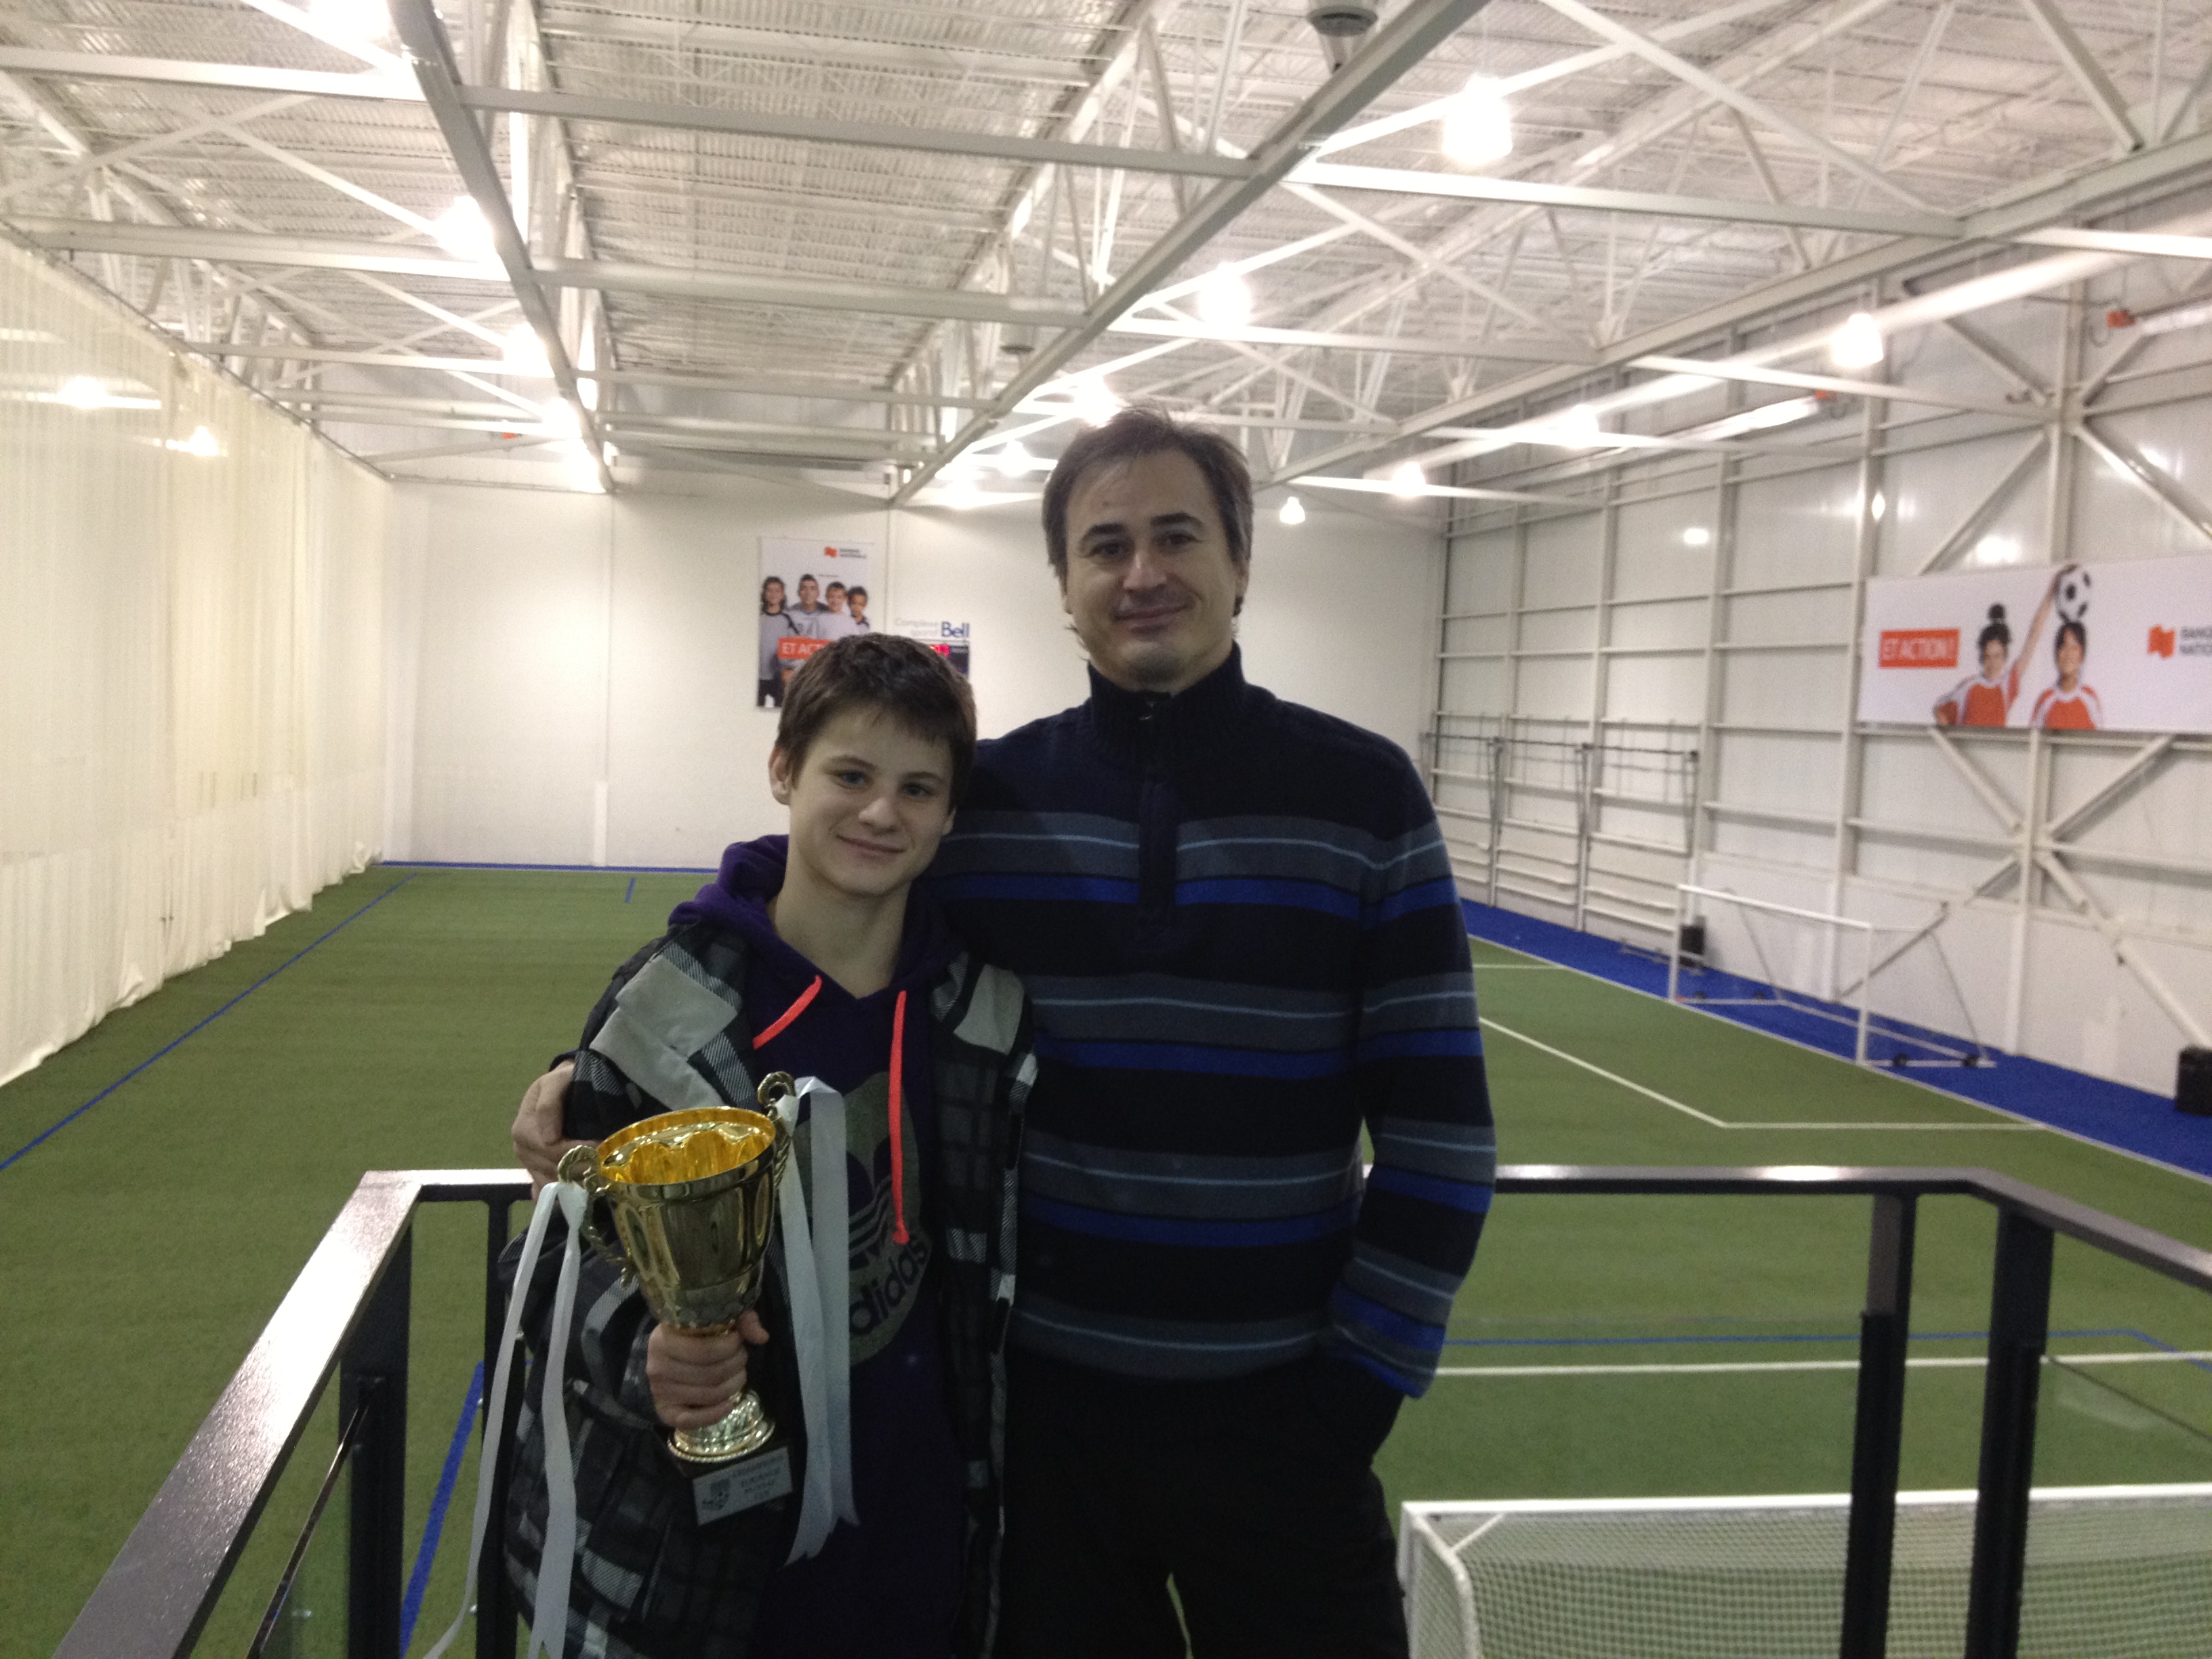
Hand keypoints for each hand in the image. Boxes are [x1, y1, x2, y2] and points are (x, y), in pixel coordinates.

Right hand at [514, 1060, 588, 1195]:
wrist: (562, 1087)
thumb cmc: (561, 1082)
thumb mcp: (555, 1081)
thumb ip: (550, 1103)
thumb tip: (549, 1137)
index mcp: (523, 1130)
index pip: (550, 1150)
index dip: (576, 1150)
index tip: (601, 1148)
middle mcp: (523, 1150)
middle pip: (552, 1169)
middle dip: (580, 1167)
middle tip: (606, 1164)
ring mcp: (530, 1164)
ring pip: (553, 1182)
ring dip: (576, 1181)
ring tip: (599, 1174)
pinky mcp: (538, 1172)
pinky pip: (547, 1191)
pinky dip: (562, 1194)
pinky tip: (579, 1192)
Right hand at [647, 1312, 771, 1430]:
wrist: (666, 1356)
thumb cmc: (692, 1334)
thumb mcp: (713, 1318)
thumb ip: (740, 1320)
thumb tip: (762, 1337)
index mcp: (663, 1339)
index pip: (704, 1350)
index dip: (730, 1347)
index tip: (738, 1340)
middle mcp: (657, 1367)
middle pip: (710, 1374)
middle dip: (735, 1364)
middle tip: (741, 1357)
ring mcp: (660, 1391)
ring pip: (708, 1395)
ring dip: (733, 1385)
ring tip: (738, 1373)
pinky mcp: (665, 1411)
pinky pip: (691, 1420)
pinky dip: (714, 1414)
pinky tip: (729, 1404)